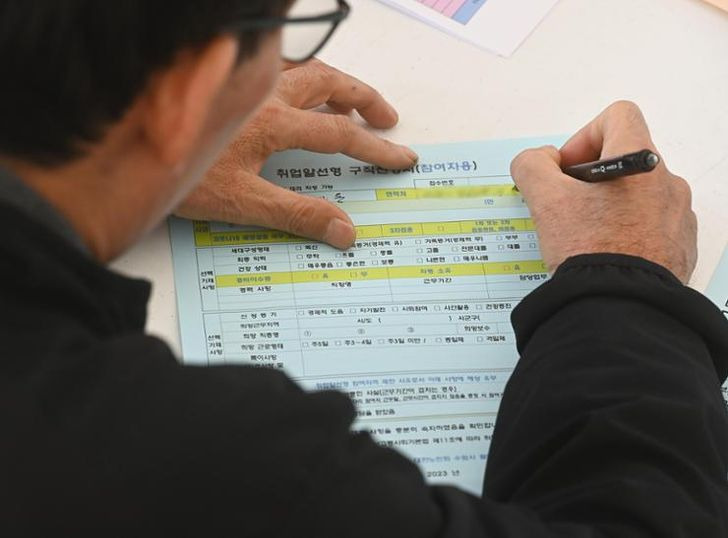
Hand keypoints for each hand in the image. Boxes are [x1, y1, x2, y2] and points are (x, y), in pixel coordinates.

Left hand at [176, 59, 417, 248]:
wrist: (128, 151)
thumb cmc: (180, 173)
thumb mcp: (242, 202)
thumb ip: (296, 215)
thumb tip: (344, 232)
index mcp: (275, 123)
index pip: (340, 134)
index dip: (375, 148)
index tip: (401, 157)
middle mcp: (265, 95)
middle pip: (330, 84)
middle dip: (364, 99)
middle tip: (387, 118)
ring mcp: (247, 87)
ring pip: (304, 71)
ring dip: (336, 85)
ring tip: (353, 106)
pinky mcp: (229, 87)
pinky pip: (278, 73)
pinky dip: (301, 81)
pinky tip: (298, 97)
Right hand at [511, 101, 696, 282]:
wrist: (620, 307)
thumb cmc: (588, 249)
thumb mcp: (545, 201)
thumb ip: (533, 166)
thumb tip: (539, 160)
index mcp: (639, 161)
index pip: (617, 116)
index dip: (584, 137)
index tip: (568, 171)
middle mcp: (667, 183)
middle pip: (624, 159)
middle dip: (590, 177)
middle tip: (567, 207)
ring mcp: (678, 215)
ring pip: (637, 194)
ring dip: (609, 205)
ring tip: (585, 236)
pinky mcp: (680, 245)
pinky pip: (651, 224)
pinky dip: (627, 231)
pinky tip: (605, 253)